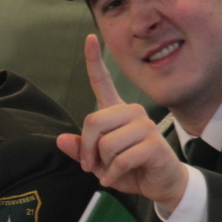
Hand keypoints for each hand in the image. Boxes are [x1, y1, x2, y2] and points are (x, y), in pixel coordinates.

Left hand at [56, 35, 187, 211]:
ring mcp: (144, 125)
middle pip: (93, 121)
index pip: (103, 82)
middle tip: (91, 166)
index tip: (89, 37)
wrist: (161, 184)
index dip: (94, 60)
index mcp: (117, 111)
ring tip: (112, 171)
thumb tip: (61, 140)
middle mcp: (131, 112)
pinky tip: (118, 177)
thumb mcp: (99, 161)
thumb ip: (81, 150)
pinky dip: (114, 174)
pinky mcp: (153, 143)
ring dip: (104, 164)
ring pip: (106, 143)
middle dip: (87, 149)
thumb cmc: (129, 169)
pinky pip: (121, 159)